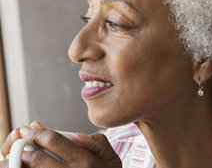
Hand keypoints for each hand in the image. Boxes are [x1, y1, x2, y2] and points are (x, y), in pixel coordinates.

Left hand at [0, 122, 121, 167]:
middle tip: (21, 144)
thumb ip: (94, 141)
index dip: (38, 133)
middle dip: (26, 150)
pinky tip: (35, 166)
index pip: (55, 141)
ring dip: (25, 163)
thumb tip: (74, 135)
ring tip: (24, 157)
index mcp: (87, 160)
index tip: (28, 128)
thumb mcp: (109, 154)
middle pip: (39, 159)